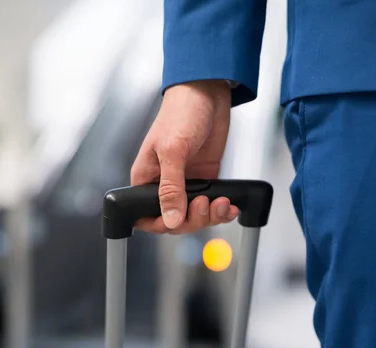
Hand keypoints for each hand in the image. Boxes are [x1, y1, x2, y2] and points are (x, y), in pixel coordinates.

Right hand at [130, 80, 238, 233]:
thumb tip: (171, 219)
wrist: (207, 93)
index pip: (146, 216)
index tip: (178, 221)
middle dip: (192, 219)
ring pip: (194, 216)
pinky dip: (221, 210)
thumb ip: (171, 188)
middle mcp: (164, 184)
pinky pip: (211, 205)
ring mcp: (186, 183)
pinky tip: (229, 206)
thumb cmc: (181, 113)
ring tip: (220, 203)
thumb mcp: (173, 151)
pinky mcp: (205, 179)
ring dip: (209, 216)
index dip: (161, 225)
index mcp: (147, 178)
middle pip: (174, 220)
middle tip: (204, 203)